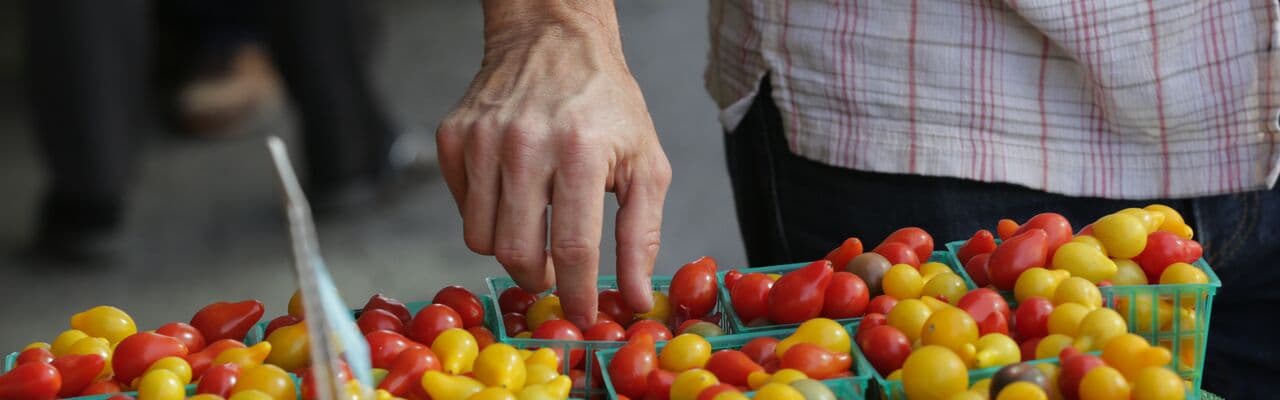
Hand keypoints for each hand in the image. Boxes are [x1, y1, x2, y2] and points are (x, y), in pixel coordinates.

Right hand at [437, 1, 670, 327]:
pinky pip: (462, 208)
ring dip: (511, 249)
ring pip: (481, 238)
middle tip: (557, 274)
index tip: (582, 316)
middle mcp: (526, 144)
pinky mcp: (453, 137)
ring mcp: (482, 140)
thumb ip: (642, 235)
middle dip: (540, 278)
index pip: (573, 247)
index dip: (578, 292)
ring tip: (537, 227)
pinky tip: (513, 193)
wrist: (554, 40)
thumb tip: (637, 297)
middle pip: (518, 251)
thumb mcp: (646, 164)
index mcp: (580, 151)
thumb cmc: (606, 105)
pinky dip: (487, 215)